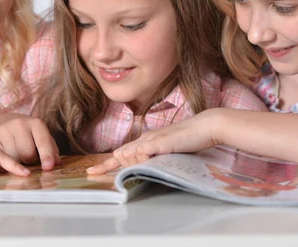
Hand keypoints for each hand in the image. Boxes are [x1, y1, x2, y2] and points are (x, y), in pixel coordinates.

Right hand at [0, 112, 59, 169]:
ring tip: (15, 153)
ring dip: (16, 162)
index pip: (43, 141)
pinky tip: (4, 154)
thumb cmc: (26, 134)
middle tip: (27, 156)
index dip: (46, 155)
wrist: (0, 123)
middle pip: (28, 154)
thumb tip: (57, 162)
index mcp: (35, 123)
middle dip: (30, 161)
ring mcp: (3, 130)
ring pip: (13, 159)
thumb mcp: (40, 137)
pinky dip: (3, 162)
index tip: (48, 167)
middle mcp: (19, 124)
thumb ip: (50, 148)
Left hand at [87, 110, 222, 174]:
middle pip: (120, 155)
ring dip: (131, 164)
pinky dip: (137, 158)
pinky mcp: (159, 142)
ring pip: (128, 155)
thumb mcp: (170, 150)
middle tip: (107, 171)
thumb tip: (146, 165)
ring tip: (147, 162)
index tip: (92, 172)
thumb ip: (157, 157)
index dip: (105, 164)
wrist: (205, 126)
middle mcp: (145, 139)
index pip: (122, 154)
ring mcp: (151, 140)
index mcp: (147, 141)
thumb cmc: (191, 138)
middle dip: (110, 166)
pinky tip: (140, 159)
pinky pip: (141, 152)